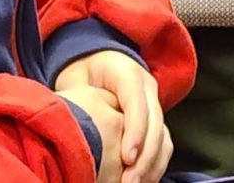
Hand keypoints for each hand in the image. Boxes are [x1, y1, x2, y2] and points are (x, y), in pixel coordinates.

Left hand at [56, 52, 170, 182]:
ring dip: (152, 165)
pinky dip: (155, 165)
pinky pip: (164, 144)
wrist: (94, 63)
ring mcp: (154, 103)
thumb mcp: (74, 82)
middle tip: (130, 182)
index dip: (135, 132)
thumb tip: (69, 131)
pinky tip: (143, 180)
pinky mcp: (156, 119)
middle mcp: (146, 86)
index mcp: (125, 72)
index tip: (127, 160)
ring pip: (164, 136)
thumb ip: (78, 103)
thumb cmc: (80, 75)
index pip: (136, 103)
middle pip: (155, 123)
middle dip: (146, 157)